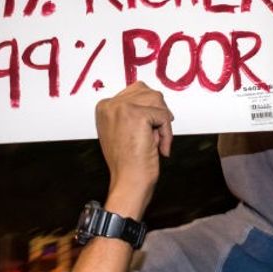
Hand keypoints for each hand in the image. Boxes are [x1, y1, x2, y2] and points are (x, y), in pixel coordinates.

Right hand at [94, 81, 173, 214]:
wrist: (129, 181)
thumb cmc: (129, 160)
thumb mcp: (125, 129)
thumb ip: (133, 111)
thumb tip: (155, 97)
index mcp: (104, 106)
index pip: (138, 90)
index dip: (150, 110)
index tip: (146, 132)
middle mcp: (110, 104)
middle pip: (150, 93)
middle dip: (158, 114)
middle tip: (153, 138)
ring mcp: (122, 108)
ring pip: (159, 102)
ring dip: (162, 124)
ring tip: (154, 142)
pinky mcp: (137, 115)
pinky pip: (165, 116)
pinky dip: (167, 133)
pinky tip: (159, 148)